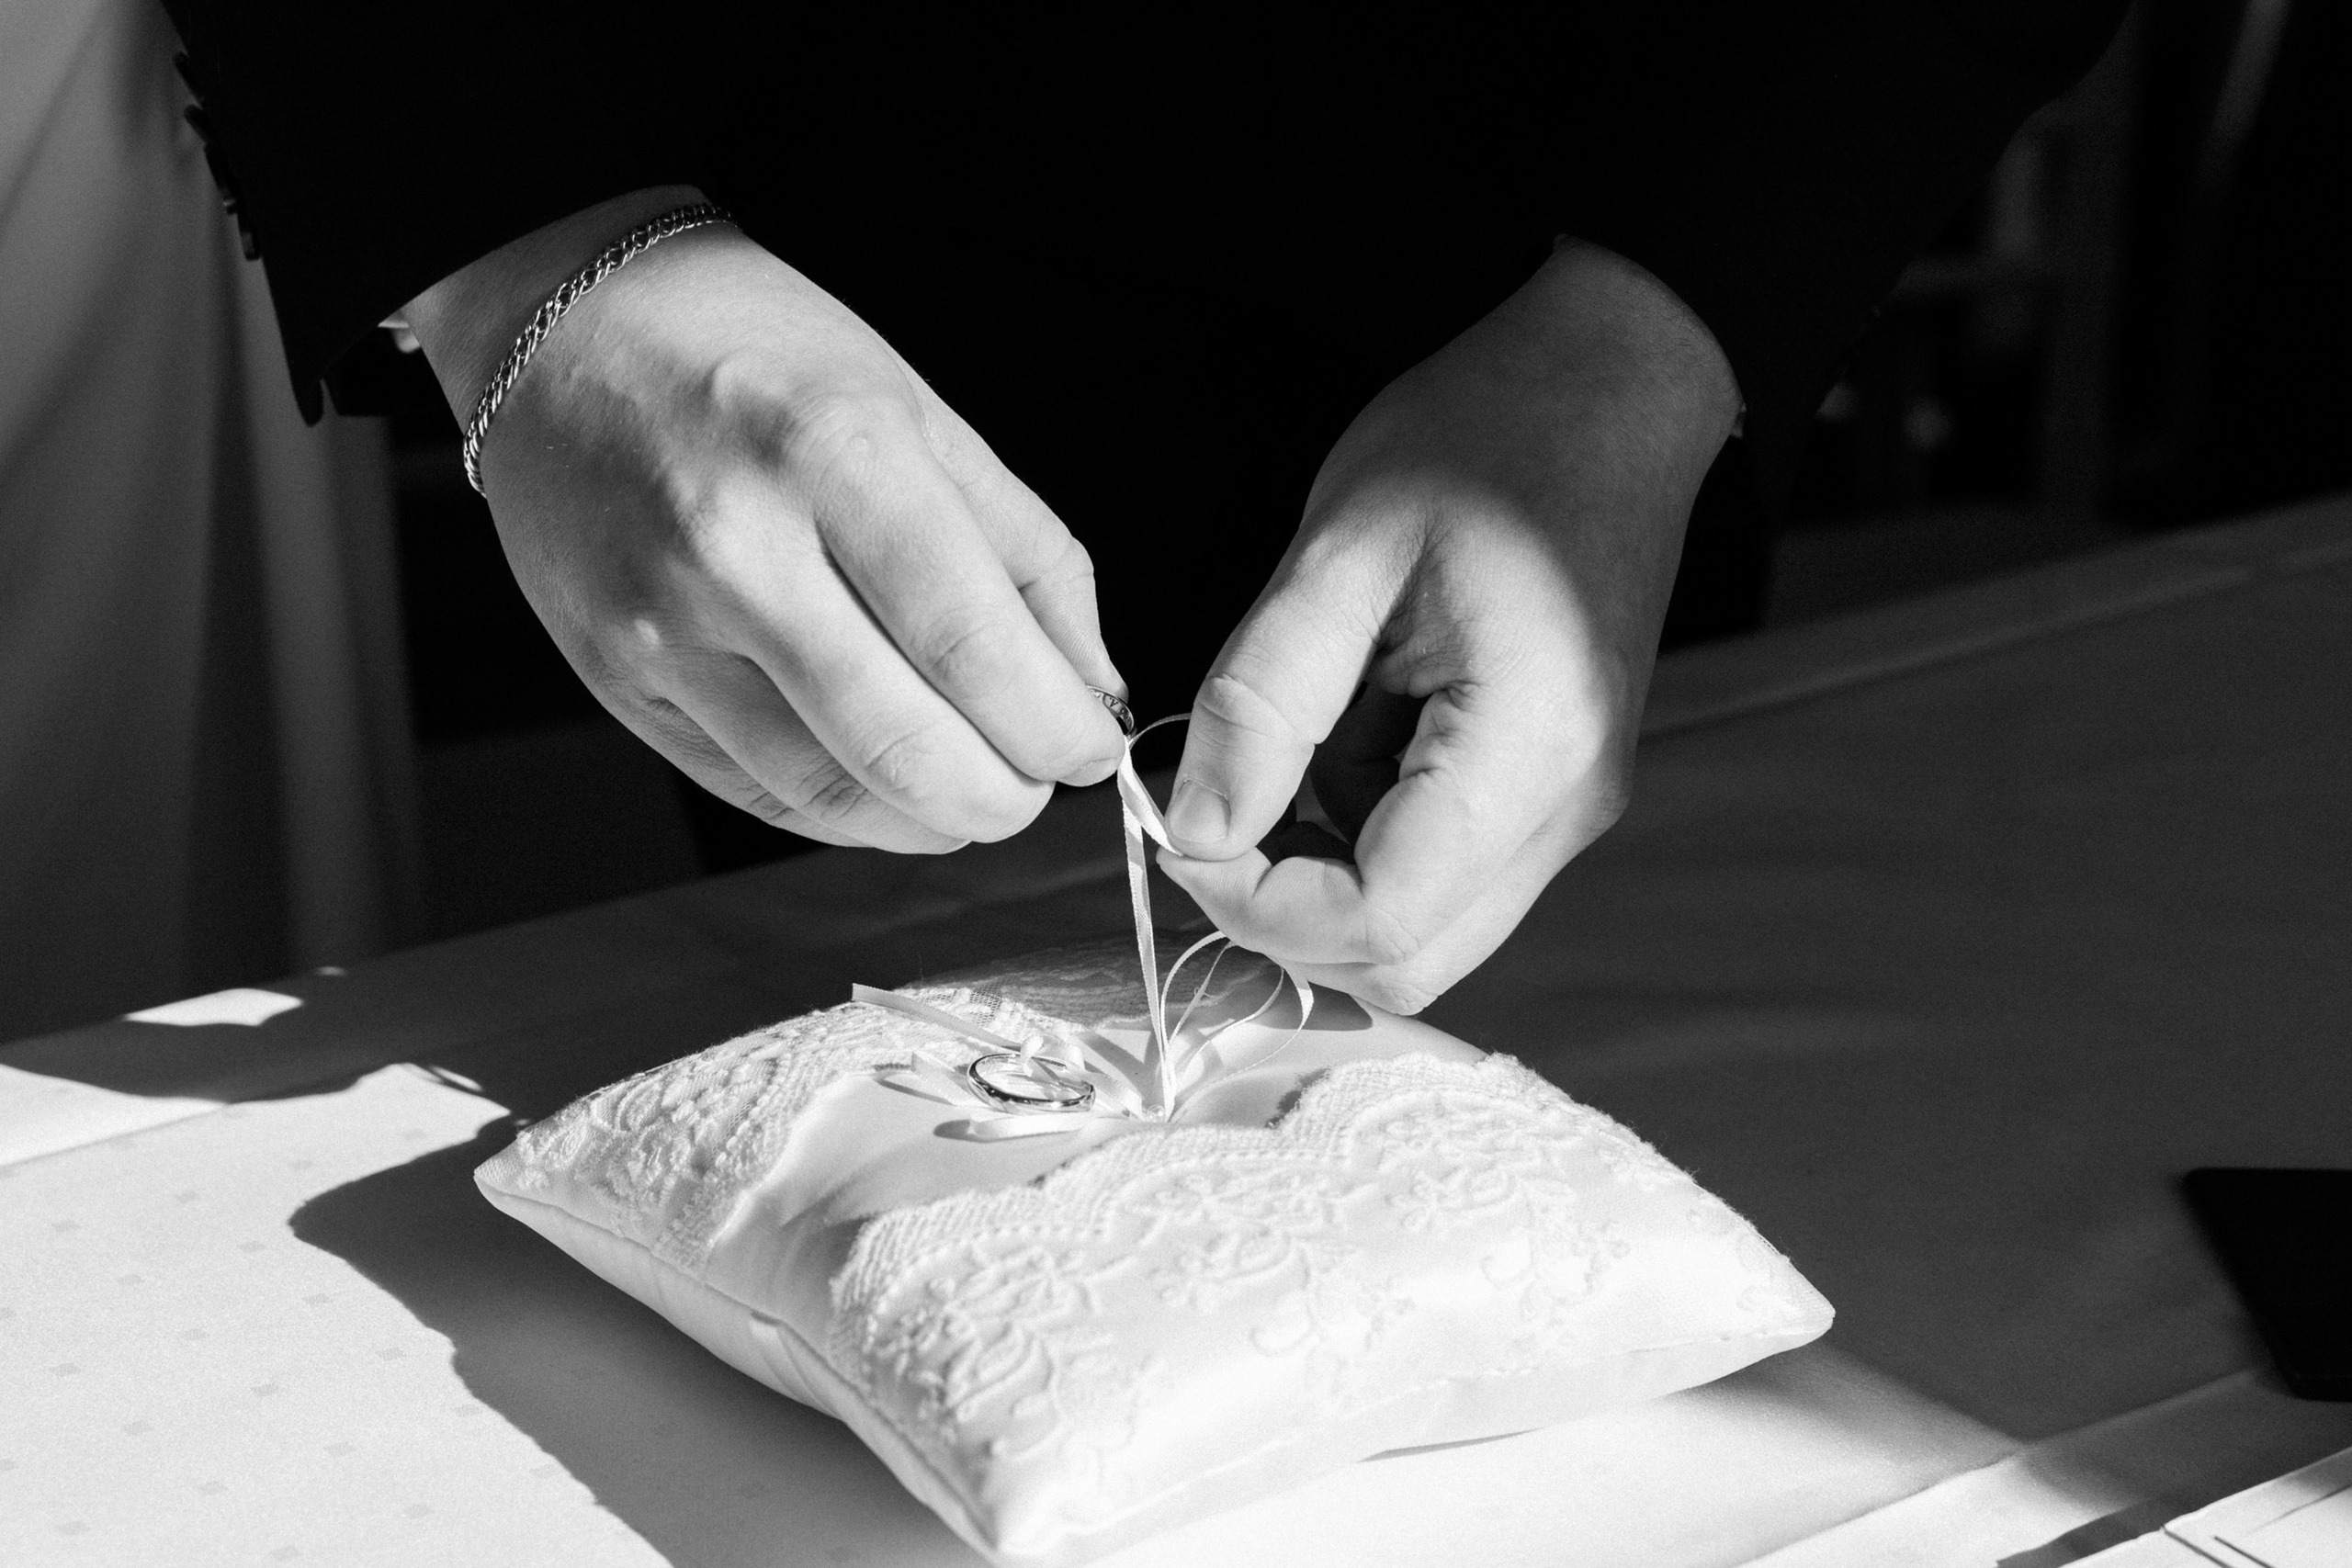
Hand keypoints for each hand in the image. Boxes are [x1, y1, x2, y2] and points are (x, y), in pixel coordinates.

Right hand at [401, 188, 1126, 851]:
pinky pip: (757, 792)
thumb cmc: (757, 357)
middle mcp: (736, 548)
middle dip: (1005, 799)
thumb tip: (1093, 690)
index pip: (975, 646)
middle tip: (1038, 786)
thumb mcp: (921, 413)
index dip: (1057, 727)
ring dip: (931, 820)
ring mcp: (660, 628)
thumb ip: (1027, 555)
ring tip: (973, 791)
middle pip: (906, 748)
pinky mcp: (616, 685)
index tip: (1093, 748)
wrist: (560, 339)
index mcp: (834, 454)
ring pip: (830, 795)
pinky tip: (888, 786)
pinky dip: (848, 812)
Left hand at [1158, 241, 1739, 1010]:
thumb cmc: (1485, 440)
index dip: (1255, 907)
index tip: (1179, 830)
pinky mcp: (1551, 796)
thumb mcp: (1340, 548)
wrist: (1612, 389)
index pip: (1379, 922)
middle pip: (1405, 962)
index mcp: (1527, 746)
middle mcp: (1566, 808)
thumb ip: (1262, 699)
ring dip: (1317, 885)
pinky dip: (1357, 849)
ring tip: (1274, 761)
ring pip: (1422, 935)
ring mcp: (1568, 810)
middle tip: (1206, 816)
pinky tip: (1329, 750)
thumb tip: (1192, 829)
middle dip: (1281, 920)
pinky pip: (1440, 877)